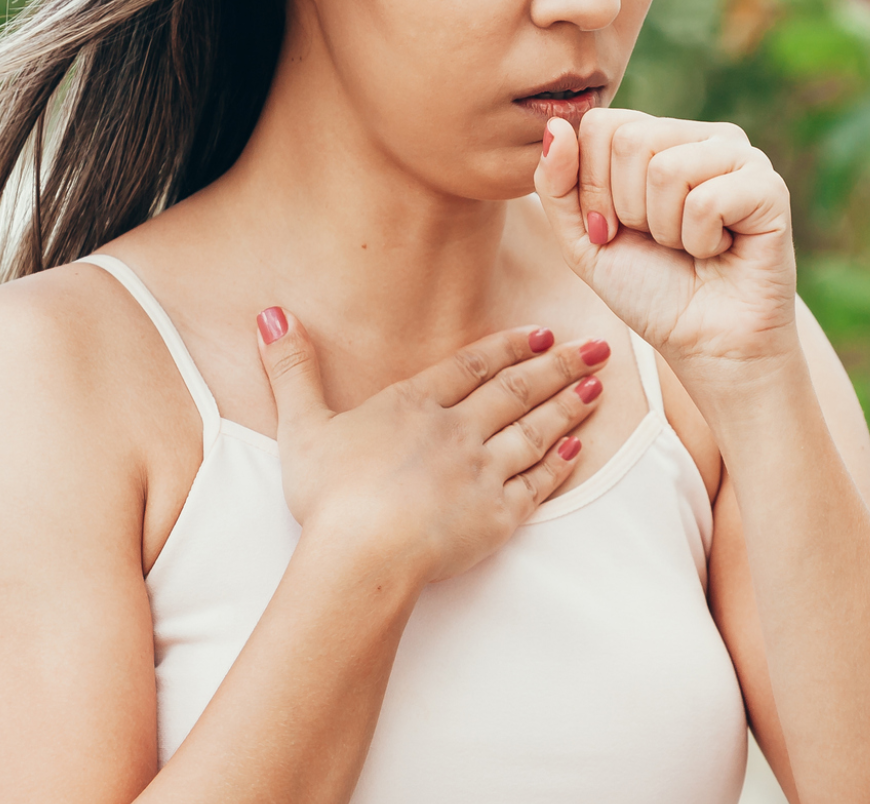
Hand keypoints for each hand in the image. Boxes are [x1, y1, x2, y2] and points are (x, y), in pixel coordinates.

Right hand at [253, 311, 611, 582]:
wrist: (363, 553)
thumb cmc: (329, 495)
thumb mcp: (302, 424)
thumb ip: (292, 369)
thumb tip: (272, 315)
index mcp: (415, 405)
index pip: (472, 366)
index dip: (508, 347)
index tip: (540, 333)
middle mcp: (458, 431)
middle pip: (516, 391)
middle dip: (558, 366)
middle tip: (596, 347)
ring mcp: (483, 473)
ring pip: (535, 431)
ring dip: (569, 406)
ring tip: (597, 387)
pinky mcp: (498, 517)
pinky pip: (538, 484)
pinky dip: (561, 464)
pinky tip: (580, 448)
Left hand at [533, 109, 799, 373]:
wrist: (706, 345)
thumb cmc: (649, 290)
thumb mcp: (581, 239)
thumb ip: (556, 183)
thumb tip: (557, 124)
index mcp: (660, 137)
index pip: (601, 124)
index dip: (593, 188)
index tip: (615, 229)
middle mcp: (702, 136)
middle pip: (630, 140)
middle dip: (628, 209)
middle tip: (659, 241)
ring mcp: (741, 157)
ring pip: (666, 169)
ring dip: (665, 229)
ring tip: (690, 246)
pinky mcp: (770, 187)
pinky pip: (707, 201)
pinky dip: (701, 241)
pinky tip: (720, 250)